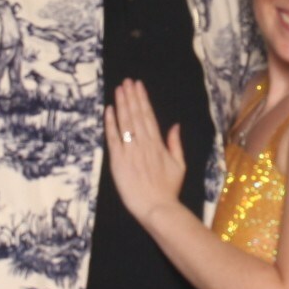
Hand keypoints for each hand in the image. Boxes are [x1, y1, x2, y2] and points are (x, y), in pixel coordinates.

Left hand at [105, 79, 184, 224]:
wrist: (156, 208)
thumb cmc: (168, 189)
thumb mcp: (179, 165)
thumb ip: (175, 144)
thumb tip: (175, 125)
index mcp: (158, 144)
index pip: (148, 115)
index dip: (142, 99)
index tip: (138, 86)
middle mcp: (144, 144)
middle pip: (136, 115)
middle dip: (131, 96)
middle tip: (126, 81)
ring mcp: (130, 151)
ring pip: (125, 122)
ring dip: (122, 104)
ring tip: (119, 89)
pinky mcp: (118, 161)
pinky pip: (113, 138)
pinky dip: (110, 123)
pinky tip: (109, 110)